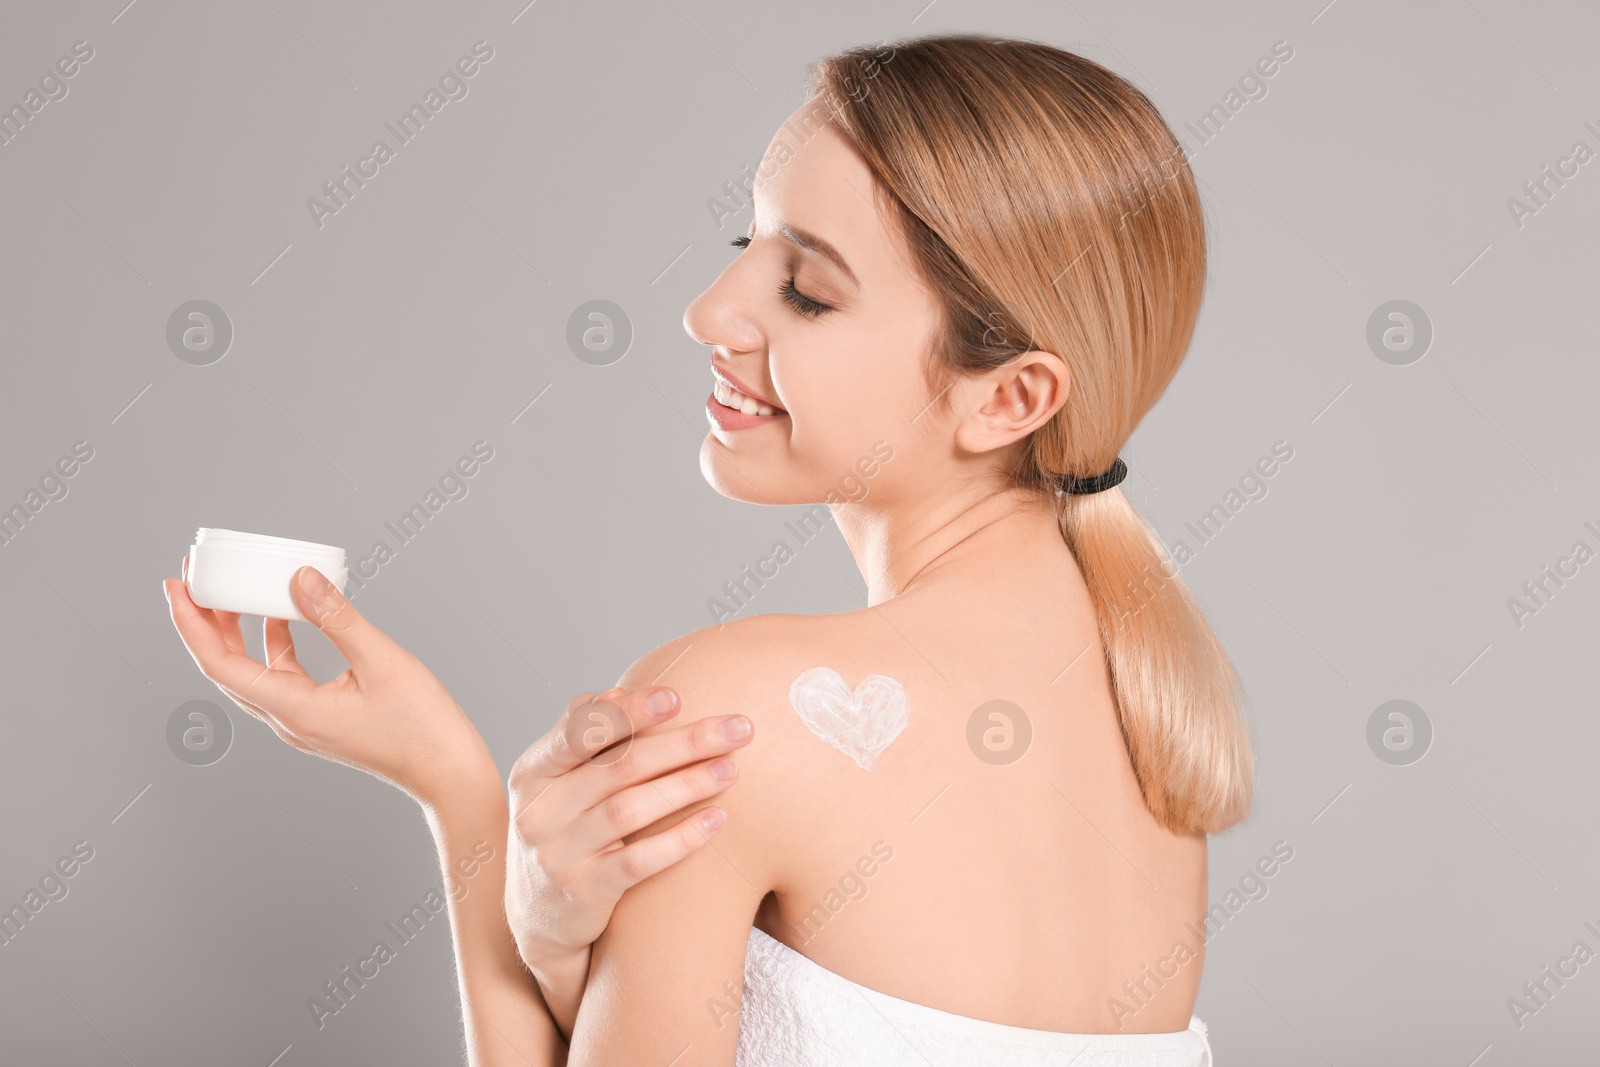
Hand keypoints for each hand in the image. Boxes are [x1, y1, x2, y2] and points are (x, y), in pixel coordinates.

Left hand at [162, 562, 493, 803]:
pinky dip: (275, 642)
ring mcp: (303, 721)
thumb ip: (337, 618)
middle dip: (204, 622)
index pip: (220, 664)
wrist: (449, 774)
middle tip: (192, 579)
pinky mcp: (321, 717)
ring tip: (230, 591)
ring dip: (237, 631)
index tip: (177, 586)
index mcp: (293, 710)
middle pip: (227, 667)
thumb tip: (298, 578)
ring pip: (252, 671)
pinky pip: (282, 676)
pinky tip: (285, 615)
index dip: (192, 623)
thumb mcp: (382, 662)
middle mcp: (288, 719)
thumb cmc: (423, 727)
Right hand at [504, 686, 753, 968]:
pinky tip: (717, 820)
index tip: (677, 697)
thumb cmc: (563, 829)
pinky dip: (681, 838)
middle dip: (683, 743)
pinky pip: (639, 861)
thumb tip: (615, 693)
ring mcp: (559, 855)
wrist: (538, 916)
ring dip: (687, 785)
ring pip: (629, 811)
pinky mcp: (583, 892)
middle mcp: (539, 811)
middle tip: (736, 728)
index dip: (628, 713)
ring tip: (732, 768)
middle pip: (618, 767)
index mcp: (534, 772)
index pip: (578, 732)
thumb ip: (583, 738)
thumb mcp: (556, 783)